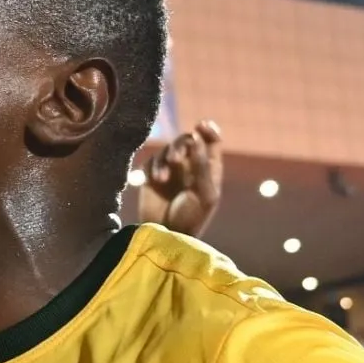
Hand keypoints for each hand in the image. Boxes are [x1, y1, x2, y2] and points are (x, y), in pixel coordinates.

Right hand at [137, 119, 223, 237]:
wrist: (165, 236)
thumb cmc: (191, 219)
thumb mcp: (204, 194)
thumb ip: (201, 166)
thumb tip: (194, 137)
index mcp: (208, 169)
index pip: (212, 141)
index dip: (208, 130)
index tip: (200, 126)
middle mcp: (190, 166)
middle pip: (187, 141)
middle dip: (181, 146)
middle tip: (176, 161)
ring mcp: (171, 171)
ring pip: (168, 149)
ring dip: (165, 159)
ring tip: (162, 178)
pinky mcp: (151, 177)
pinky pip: (152, 161)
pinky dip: (154, 167)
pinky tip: (156, 180)